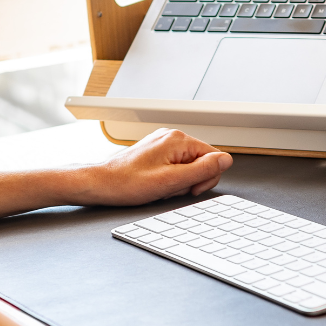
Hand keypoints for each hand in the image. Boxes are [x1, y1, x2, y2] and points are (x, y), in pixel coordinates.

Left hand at [77, 129, 233, 206]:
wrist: (99, 184)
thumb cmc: (127, 183)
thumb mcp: (171, 181)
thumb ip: (203, 170)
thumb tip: (226, 160)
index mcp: (178, 140)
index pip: (214, 157)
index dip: (206, 178)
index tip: (189, 189)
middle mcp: (172, 137)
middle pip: (202, 161)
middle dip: (192, 180)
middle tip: (172, 188)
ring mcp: (163, 143)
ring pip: (189, 166)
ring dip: (180, 180)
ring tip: (161, 186)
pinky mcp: (157, 151)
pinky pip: (177, 166)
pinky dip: (171, 177)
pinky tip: (157, 183)